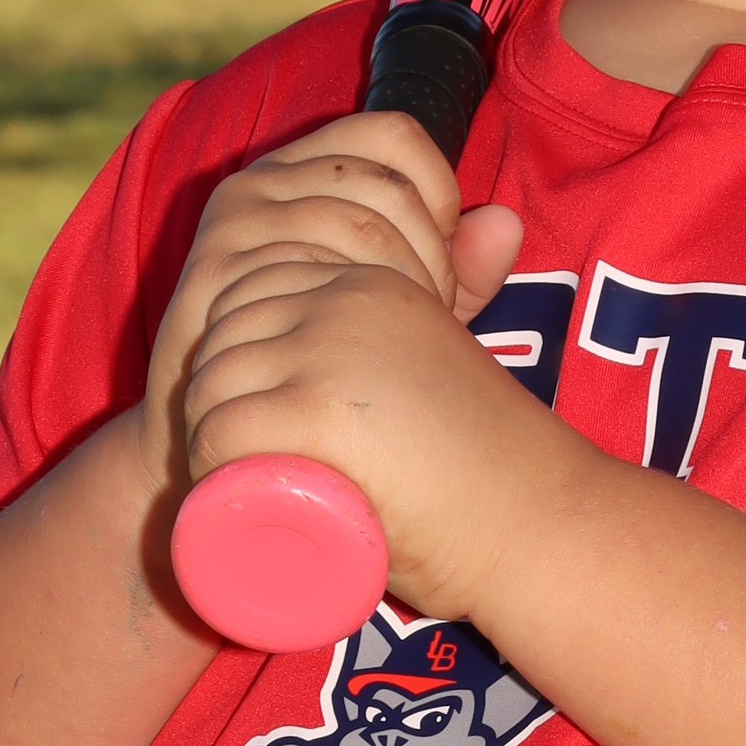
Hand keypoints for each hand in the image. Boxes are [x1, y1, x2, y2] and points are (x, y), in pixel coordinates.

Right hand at [145, 110, 523, 480]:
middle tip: (431, 315)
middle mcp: (261, 182)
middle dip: (432, 255)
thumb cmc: (306, 368)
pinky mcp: (217, 271)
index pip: (393, 134)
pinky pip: (314, 267)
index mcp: (301, 170)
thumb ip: (454, 270)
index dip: (439, 190)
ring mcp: (236, 225)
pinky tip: (359, 348)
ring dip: (404, 285)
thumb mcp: (391, 310)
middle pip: (386, 185)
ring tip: (400, 337)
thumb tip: (507, 223)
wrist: (205, 436)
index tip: (442, 262)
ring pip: (360, 224)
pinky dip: (358, 307)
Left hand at [183, 243, 558, 622]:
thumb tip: (495, 219)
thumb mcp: (450, 356)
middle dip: (215, 397)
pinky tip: (222, 492)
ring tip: (235, 486)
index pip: (253, 291)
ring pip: (214, 383)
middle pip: (225, 335)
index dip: (235, 356)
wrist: (540, 526)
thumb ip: (462, 293)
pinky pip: (222, 427)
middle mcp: (346, 301)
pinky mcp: (319, 407)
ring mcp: (330, 350)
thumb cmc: (496, 464)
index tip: (252, 418)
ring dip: (205, 436)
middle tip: (241, 467)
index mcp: (371, 284)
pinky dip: (206, 465)